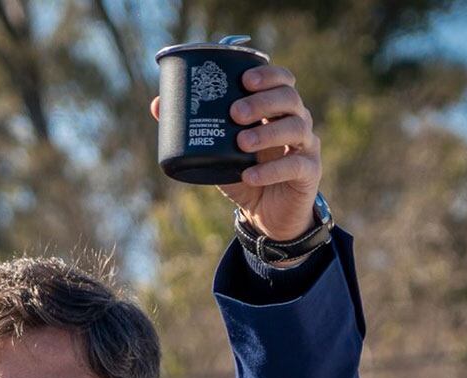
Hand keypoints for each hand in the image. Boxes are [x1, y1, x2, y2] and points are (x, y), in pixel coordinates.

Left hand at [151, 64, 321, 241]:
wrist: (266, 213)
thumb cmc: (244, 173)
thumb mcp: (218, 150)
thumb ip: (194, 128)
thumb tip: (158, 105)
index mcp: (277, 109)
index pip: (282, 80)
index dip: (268, 75)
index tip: (243, 79)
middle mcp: (297, 121)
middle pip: (290, 98)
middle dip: (263, 102)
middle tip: (235, 112)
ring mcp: (306, 146)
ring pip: (297, 128)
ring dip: (268, 132)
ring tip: (241, 142)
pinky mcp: (309, 173)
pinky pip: (295, 166)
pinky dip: (271, 170)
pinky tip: (249, 176)